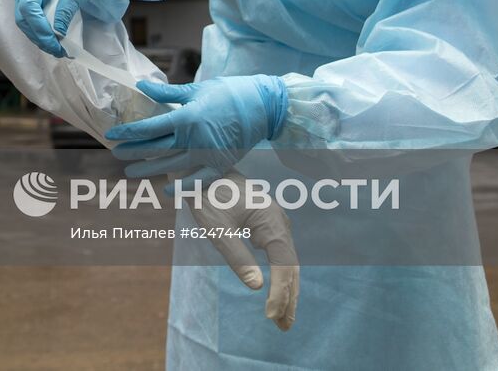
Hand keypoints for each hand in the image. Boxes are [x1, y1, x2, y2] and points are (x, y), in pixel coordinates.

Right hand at [13, 0, 123, 57]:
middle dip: (40, 37)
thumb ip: (67, 8)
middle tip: (59, 51)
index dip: (39, 27)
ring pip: (26, 21)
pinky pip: (32, 19)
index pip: (28, 7)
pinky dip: (43, 32)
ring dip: (40, 37)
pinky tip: (56, 40)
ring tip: (60, 49)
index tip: (54, 42)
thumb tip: (58, 32)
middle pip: (23, 17)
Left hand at [106, 76, 288, 175]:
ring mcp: (207, 155)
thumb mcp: (196, 90)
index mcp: (187, 117)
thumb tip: (141, 87)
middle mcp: (194, 139)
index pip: (149, 128)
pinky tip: (165, 189)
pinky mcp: (220, 165)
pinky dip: (181, 187)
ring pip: (171, 166)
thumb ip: (167, 93)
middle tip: (116, 154)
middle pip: (156, 149)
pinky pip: (197, 182)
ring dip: (149, 170)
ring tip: (131, 172)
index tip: (112, 135)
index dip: (128, 132)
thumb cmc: (227, 93)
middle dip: (133, 151)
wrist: (262, 107)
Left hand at [183, 168, 298, 330]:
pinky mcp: (270, 227)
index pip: (283, 265)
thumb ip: (237, 256)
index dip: (279, 292)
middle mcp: (280, 223)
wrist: (205, 170)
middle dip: (288, 298)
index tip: (271, 315)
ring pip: (289, 264)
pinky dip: (282, 278)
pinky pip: (281, 257)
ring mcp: (277, 225)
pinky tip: (278, 294)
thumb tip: (256, 286)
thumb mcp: (217, 228)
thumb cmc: (208, 196)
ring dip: (287, 291)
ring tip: (283, 319)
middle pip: (291, 267)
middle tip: (283, 326)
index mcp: (271, 222)